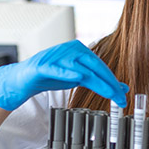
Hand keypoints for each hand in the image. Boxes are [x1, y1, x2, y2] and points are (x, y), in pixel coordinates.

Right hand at [0, 40, 127, 110]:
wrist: (24, 79)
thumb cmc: (52, 76)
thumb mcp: (79, 79)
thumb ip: (99, 82)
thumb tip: (122, 88)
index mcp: (80, 50)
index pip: (101, 66)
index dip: (113, 81)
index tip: (123, 96)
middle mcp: (70, 49)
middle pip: (95, 67)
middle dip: (110, 84)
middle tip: (120, 98)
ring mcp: (56, 56)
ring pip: (81, 69)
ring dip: (97, 82)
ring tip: (109, 92)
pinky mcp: (43, 65)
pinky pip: (57, 69)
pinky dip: (67, 72)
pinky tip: (77, 77)